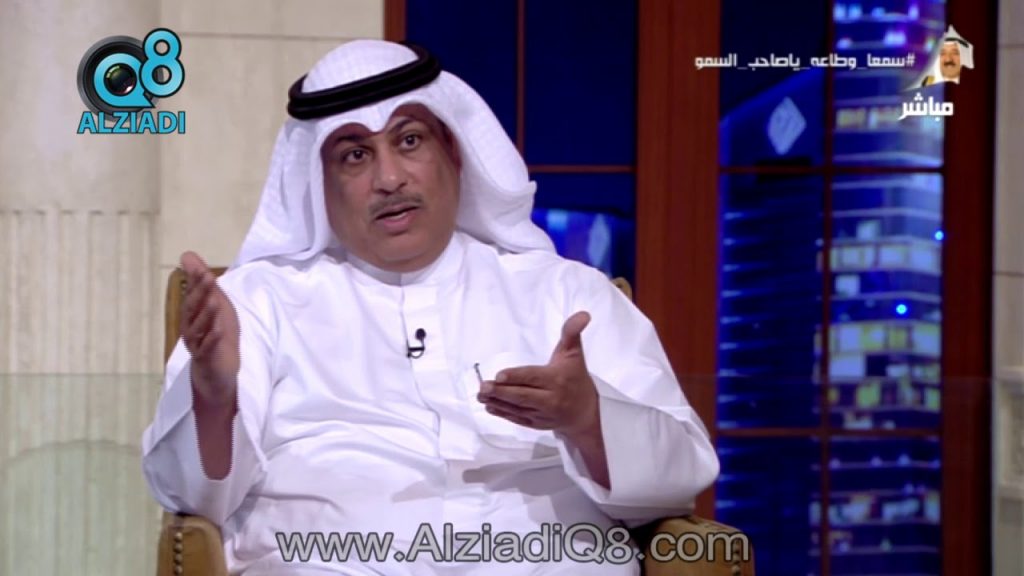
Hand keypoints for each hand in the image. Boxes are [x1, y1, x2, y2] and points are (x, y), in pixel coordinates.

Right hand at [179, 251, 239, 407]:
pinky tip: (218, 330)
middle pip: (193, 309)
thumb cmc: (215, 335)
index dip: (197, 281)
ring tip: (213, 300)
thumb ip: (203, 283)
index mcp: (192, 313)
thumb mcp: (214, 305)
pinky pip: (208, 347)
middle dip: (200, 293)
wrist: (215, 372)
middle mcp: (190, 326)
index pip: (193, 294)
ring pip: (199, 327)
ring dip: (206, 313)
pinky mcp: (206, 358)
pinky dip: (212, 339)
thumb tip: (187, 255)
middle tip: (208, 277)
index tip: (201, 267)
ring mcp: (197, 343)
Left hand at [477, 311, 599, 438]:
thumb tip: (583, 314)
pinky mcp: (536, 424)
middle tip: (483, 386)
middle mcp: (550, 399)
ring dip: (497, 402)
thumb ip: (572, 332)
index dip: (516, 377)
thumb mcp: (574, 353)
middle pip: (523, 396)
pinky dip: (503, 414)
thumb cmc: (575, 377)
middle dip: (502, 392)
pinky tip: (489, 406)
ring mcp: (543, 414)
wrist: (585, 412)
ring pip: (517, 409)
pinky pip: (517, 419)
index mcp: (557, 380)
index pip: (534, 377)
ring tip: (480, 395)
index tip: (499, 375)